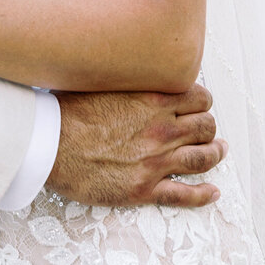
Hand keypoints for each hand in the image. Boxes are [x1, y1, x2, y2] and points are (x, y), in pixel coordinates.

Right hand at [48, 85, 225, 208]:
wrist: (46, 145)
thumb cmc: (65, 112)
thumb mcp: (101, 82)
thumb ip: (127, 82)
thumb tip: (132, 69)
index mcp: (152, 101)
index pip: (199, 98)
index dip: (201, 102)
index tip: (196, 106)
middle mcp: (161, 130)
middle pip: (206, 127)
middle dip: (209, 128)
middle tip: (206, 130)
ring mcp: (155, 161)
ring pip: (203, 158)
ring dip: (215, 155)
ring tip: (218, 152)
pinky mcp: (143, 189)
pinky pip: (185, 195)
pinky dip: (204, 195)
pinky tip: (212, 193)